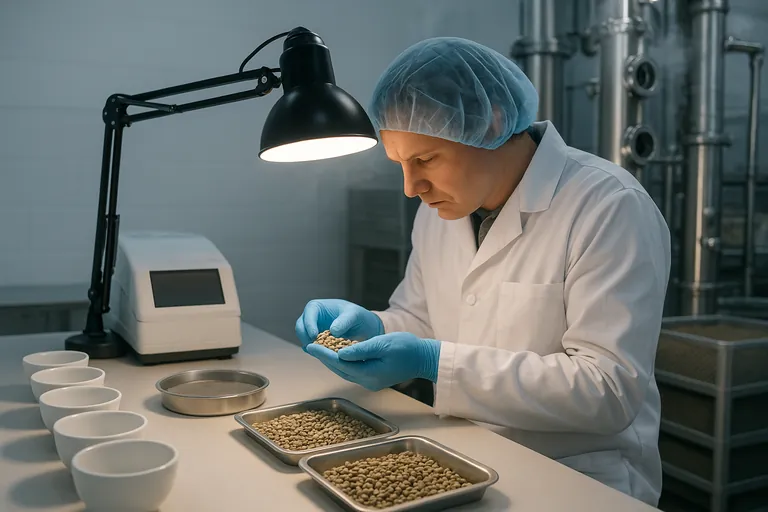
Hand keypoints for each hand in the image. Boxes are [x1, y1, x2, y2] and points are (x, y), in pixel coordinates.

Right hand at [295, 299, 383, 351]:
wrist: (364, 329)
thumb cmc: (358, 317)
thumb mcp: (355, 315)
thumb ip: (345, 321)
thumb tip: (333, 331)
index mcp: (317, 307)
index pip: (308, 315)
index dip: (309, 325)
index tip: (314, 336)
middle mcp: (311, 319)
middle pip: (300, 328)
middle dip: (305, 338)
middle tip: (315, 348)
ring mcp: (312, 332)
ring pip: (304, 340)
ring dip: (311, 347)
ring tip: (322, 354)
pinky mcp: (316, 344)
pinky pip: (312, 349)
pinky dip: (316, 353)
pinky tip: (326, 357)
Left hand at [305, 332, 440, 390]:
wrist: (423, 358)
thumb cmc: (406, 347)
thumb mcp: (383, 344)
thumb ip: (361, 349)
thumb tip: (341, 353)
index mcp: (370, 374)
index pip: (341, 364)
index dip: (324, 354)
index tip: (311, 345)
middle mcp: (368, 382)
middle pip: (340, 370)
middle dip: (324, 359)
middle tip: (310, 346)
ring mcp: (370, 382)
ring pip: (345, 371)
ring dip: (332, 361)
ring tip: (319, 350)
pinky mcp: (373, 379)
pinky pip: (353, 371)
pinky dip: (343, 363)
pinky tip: (336, 354)